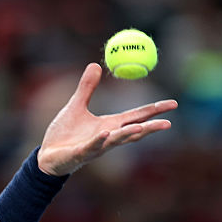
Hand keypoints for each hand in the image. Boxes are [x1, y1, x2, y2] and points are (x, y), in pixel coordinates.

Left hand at [37, 63, 176, 175]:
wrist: (47, 156)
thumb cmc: (64, 135)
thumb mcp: (76, 106)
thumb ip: (87, 88)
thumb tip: (95, 65)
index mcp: (109, 125)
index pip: (136, 116)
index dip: (154, 110)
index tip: (173, 104)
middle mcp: (107, 137)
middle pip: (133, 131)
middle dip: (150, 127)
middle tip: (168, 123)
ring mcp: (95, 147)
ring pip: (115, 140)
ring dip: (128, 134)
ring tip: (142, 128)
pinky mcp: (80, 154)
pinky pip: (91, 147)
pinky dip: (99, 140)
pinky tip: (107, 134)